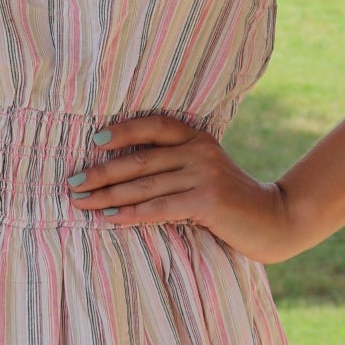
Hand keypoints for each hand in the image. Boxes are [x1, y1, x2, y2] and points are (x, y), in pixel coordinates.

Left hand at [67, 112, 302, 261]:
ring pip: (144, 185)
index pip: (154, 125)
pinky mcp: (206, 201)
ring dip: (107, 196)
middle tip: (71, 183)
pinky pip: (158, 207)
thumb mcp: (205, 171)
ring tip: (81, 203)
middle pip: (140, 159)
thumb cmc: (230, 200)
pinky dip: (130, 214)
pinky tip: (110, 218)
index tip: (94, 142)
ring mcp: (204, 175)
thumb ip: (176, 164)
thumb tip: (123, 169)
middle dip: (100, 172)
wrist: (273, 220)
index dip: (123, 130)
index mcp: (198, 137)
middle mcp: (199, 151)